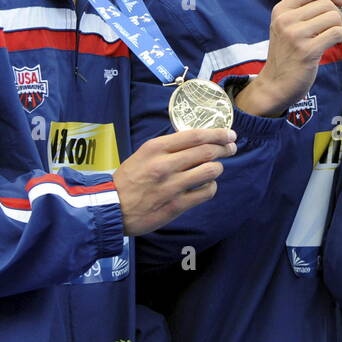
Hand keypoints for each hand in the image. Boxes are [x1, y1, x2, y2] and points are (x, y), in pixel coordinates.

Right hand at [115, 127, 236, 235]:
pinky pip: (206, 192)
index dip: (217, 133)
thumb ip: (168, 147)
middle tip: (231, 148)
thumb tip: (198, 140)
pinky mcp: (177, 205)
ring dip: (218, 167)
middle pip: (207, 151)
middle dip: (225, 148)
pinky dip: (211, 187)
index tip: (229, 133)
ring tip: (215, 168)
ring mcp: (172, 186)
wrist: (111, 208)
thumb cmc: (128, 180)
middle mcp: (165, 165)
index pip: (195, 135)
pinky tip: (206, 186)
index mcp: (155, 148)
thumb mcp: (143, 155)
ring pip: (211, 170)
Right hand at [237, 0, 341, 116]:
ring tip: (339, 37)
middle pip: (326, 3)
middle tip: (336, 29)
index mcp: (281, 10)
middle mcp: (286, 20)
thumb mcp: (286, 28)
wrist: (275, 86)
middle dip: (338, 15)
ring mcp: (295, 35)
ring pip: (334, 17)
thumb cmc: (286, 56)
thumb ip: (303, 12)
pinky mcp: (307, 51)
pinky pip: (337, 33)